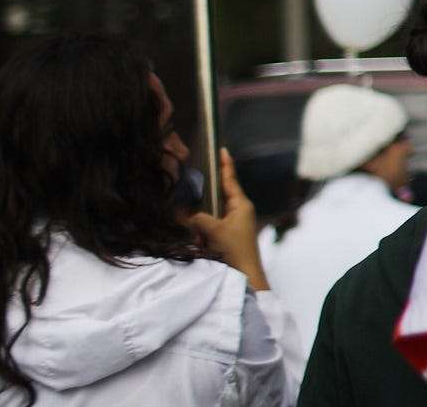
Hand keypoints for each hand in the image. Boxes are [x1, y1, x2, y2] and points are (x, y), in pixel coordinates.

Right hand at [187, 149, 269, 291]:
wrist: (245, 276)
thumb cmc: (235, 250)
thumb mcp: (213, 230)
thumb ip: (196, 218)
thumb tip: (181, 213)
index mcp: (241, 205)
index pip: (230, 180)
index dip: (225, 165)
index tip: (222, 150)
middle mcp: (239, 212)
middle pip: (217, 197)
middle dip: (203, 198)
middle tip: (191, 188)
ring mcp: (233, 225)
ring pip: (210, 215)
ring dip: (201, 223)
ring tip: (197, 231)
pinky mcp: (227, 237)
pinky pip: (210, 229)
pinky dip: (202, 234)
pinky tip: (198, 242)